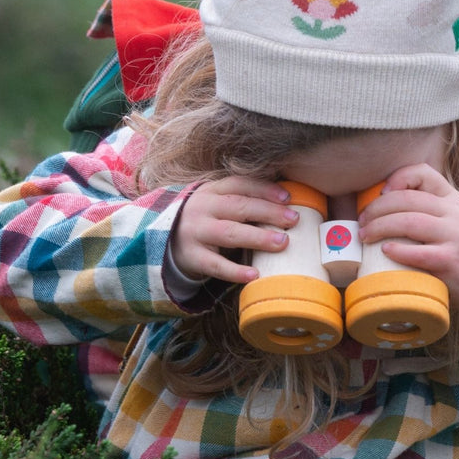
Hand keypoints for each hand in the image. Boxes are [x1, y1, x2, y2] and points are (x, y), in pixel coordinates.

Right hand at [171, 176, 296, 283]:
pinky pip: (215, 265)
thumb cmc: (206, 219)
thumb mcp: (217, 202)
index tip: (288, 197)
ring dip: (257, 237)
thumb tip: (287, 202)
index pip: (240, 184)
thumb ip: (244, 200)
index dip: (264, 189)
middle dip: (268, 212)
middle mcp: (203, 208)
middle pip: (238, 207)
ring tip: (282, 243)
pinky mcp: (192, 257)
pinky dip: (235, 271)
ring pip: (229, 233)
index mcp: (212, 190)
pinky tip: (255, 274)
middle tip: (294, 220)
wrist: (165, 240)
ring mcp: (195, 232)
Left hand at [356, 164, 458, 329]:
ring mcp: (454, 235)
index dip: (396, 179)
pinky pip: (417, 251)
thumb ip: (424, 207)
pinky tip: (385, 250)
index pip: (422, 172)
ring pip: (408, 222)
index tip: (379, 195)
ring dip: (379, 227)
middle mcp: (455, 212)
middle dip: (376, 209)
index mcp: (451, 198)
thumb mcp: (448, 219)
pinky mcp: (450, 260)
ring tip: (365, 235)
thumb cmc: (456, 249)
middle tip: (362, 222)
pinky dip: (396, 250)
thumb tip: (378, 200)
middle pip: (407, 199)